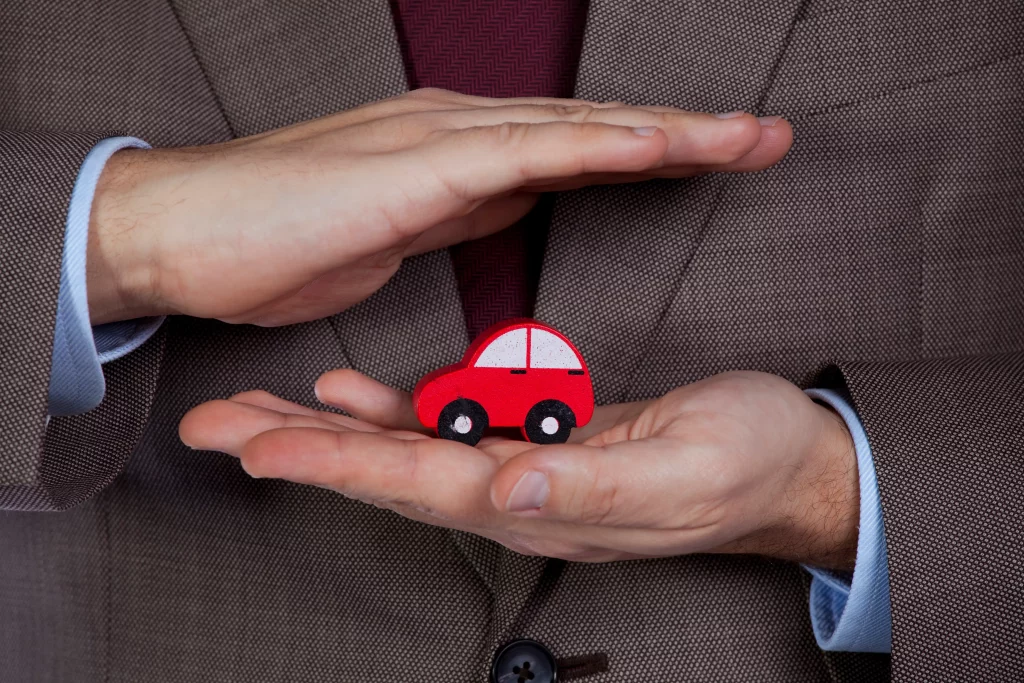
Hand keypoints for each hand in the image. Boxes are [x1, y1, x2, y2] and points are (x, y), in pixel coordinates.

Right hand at [87, 89, 791, 324]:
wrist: (179, 233)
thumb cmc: (275, 238)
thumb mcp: (396, 230)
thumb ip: (461, 211)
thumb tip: (515, 201)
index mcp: (459, 154)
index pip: (577, 148)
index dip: (652, 152)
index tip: (719, 158)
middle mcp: (459, 133)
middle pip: (594, 129)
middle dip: (685, 133)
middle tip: (766, 136)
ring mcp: (438, 142)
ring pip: (575, 130)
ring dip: (663, 132)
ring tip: (743, 135)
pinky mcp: (414, 169)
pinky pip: (522, 154)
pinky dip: (592, 147)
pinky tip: (650, 144)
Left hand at [179, 370, 858, 569]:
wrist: (784, 463)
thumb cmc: (744, 465)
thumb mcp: (682, 471)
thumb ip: (592, 483)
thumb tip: (509, 486)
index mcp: (543, 503)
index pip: (418, 486)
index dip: (336, 469)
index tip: (258, 450)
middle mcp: (518, 493)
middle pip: (385, 475)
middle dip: (299, 452)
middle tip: (214, 429)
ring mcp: (524, 466)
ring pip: (402, 451)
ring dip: (326, 433)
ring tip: (254, 412)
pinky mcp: (540, 437)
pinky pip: (447, 428)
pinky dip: (390, 411)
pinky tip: (350, 393)